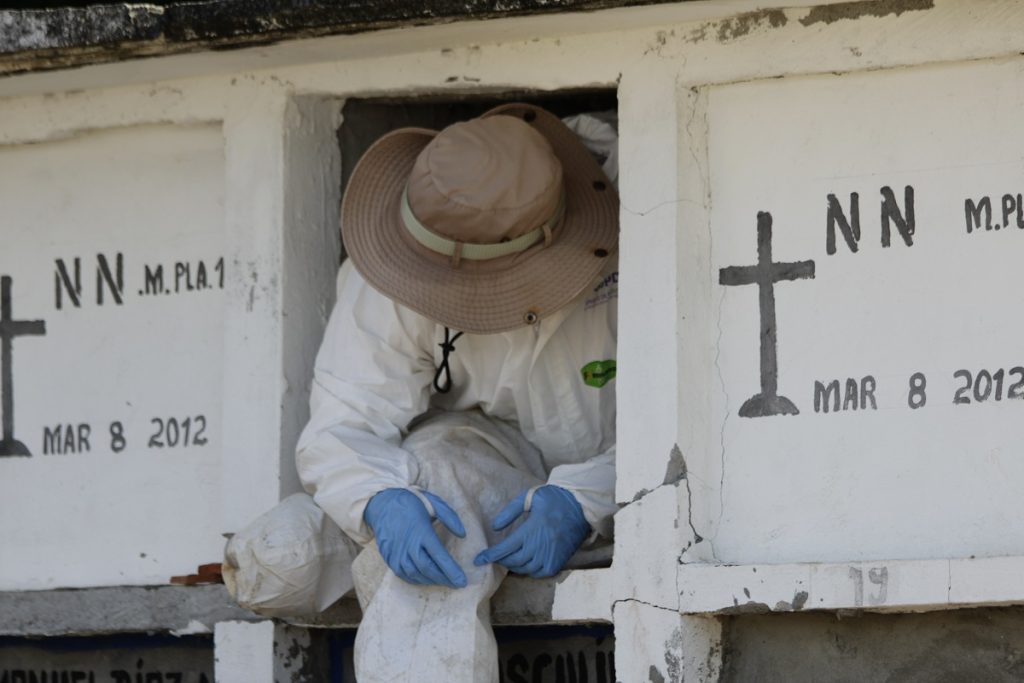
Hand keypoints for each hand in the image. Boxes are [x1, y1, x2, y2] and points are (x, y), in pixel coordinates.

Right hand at [363, 488, 467, 587]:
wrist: (382, 504)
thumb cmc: (410, 503)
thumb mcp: (433, 502)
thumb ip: (450, 517)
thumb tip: (462, 534)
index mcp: (421, 531)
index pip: (439, 556)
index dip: (451, 571)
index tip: (462, 581)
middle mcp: (408, 544)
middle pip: (427, 569)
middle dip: (444, 579)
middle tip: (457, 583)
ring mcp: (396, 553)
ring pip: (415, 574)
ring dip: (431, 580)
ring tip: (444, 581)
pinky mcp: (389, 558)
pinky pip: (403, 575)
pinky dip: (416, 579)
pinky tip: (426, 578)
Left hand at [473, 485, 589, 577]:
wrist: (580, 506)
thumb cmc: (553, 499)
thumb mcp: (530, 497)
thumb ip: (511, 511)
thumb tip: (495, 526)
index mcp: (532, 529)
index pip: (506, 548)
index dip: (490, 556)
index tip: (477, 559)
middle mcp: (541, 546)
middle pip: (513, 561)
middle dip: (500, 560)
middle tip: (492, 557)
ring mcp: (551, 556)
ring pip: (525, 569)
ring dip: (514, 566)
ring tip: (507, 558)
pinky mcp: (558, 562)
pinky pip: (539, 573)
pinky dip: (529, 571)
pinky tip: (525, 563)